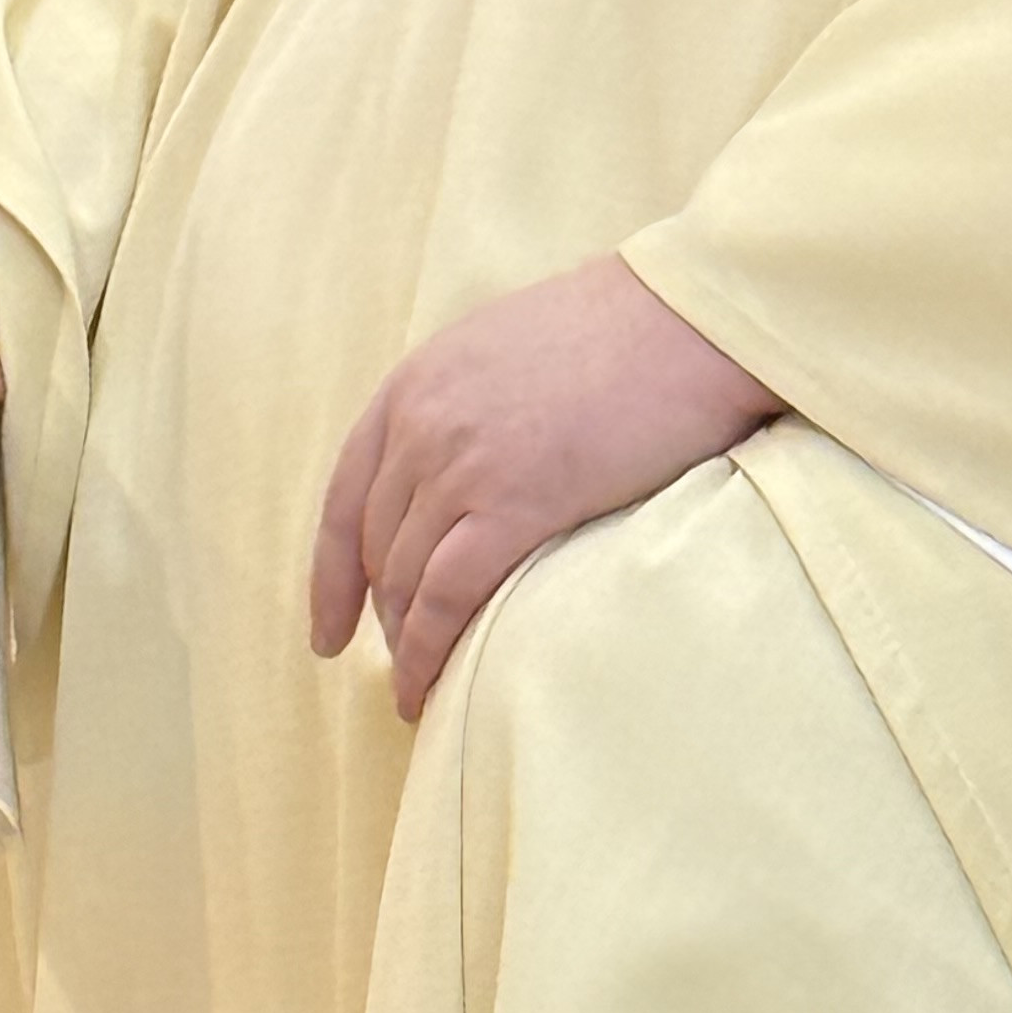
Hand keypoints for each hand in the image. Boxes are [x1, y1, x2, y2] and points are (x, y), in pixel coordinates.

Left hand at [310, 259, 776, 721]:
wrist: (685, 321)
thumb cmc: (618, 335)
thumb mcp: (504, 351)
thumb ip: (464, 406)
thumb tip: (458, 473)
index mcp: (415, 384)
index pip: (345, 497)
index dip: (329, 574)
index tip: (326, 629)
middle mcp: (421, 424)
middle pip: (376, 547)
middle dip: (383, 614)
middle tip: (402, 664)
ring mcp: (461, 463)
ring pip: (406, 579)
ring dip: (405, 644)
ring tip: (419, 691)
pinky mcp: (513, 504)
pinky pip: (448, 597)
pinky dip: (429, 652)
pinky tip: (431, 689)